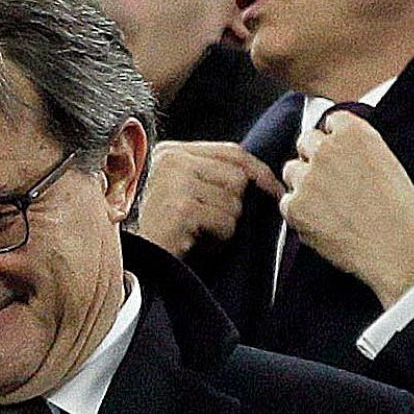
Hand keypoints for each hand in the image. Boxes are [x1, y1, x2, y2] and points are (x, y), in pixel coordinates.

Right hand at [135, 141, 283, 256]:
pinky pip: (224, 221)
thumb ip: (212, 174)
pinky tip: (195, 240)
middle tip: (209, 223)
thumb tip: (261, 177)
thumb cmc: (167, 229)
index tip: (274, 190)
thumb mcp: (186, 191)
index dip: (258, 171)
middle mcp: (170, 161)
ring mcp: (174, 182)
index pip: (231, 151)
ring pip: (233, 200)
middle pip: (236, 176)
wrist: (140, 262)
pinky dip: (218, 237)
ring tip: (199, 232)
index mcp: (171, 152)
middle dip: (233, 205)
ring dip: (225, 223)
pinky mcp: (180, 207)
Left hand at [280, 112, 413, 307]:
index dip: (334, 139)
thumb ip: (359, 149)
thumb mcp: (388, 163)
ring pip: (291, 171)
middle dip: (313, 158)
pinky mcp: (294, 206)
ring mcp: (307, 177)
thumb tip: (341, 150)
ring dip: (302, 184)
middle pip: (305, 142)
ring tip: (329, 205)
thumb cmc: (403, 212)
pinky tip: (323, 223)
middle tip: (331, 182)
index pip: (331, 122)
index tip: (340, 154)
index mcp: (355, 133)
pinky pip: (286, 202)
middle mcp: (326, 149)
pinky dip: (298, 212)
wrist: (398, 248)